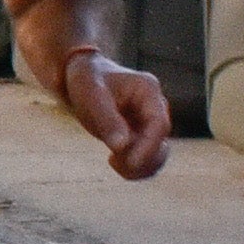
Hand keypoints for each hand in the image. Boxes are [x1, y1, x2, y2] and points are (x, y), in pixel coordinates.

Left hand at [62, 50, 171, 179]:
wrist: (81, 76)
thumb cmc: (87, 80)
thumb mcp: (92, 95)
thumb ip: (107, 119)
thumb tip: (122, 146)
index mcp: (148, 91)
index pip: (159, 124)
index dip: (148, 147)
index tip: (129, 162)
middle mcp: (155, 107)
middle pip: (162, 142)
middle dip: (142, 160)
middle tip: (113, 161)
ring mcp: (148, 122)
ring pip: (157, 154)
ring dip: (140, 167)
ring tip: (112, 162)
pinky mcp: (139, 134)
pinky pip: (145, 157)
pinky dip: (134, 167)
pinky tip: (113, 161)